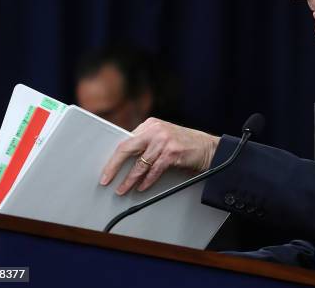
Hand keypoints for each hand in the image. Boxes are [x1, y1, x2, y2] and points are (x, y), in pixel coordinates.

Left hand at [99, 117, 219, 194]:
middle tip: (106, 180)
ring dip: (130, 179)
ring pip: (140, 163)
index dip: (114, 158)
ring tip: (123, 189)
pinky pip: (154, 170)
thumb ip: (146, 144)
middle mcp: (155, 130)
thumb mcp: (163, 138)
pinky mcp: (173, 152)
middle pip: (127, 148)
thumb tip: (124, 161)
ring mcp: (164, 140)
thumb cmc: (185, 145)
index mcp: (150, 125)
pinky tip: (142, 187)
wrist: (209, 148)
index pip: (125, 141)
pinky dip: (147, 180)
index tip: (106, 171)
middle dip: (114, 166)